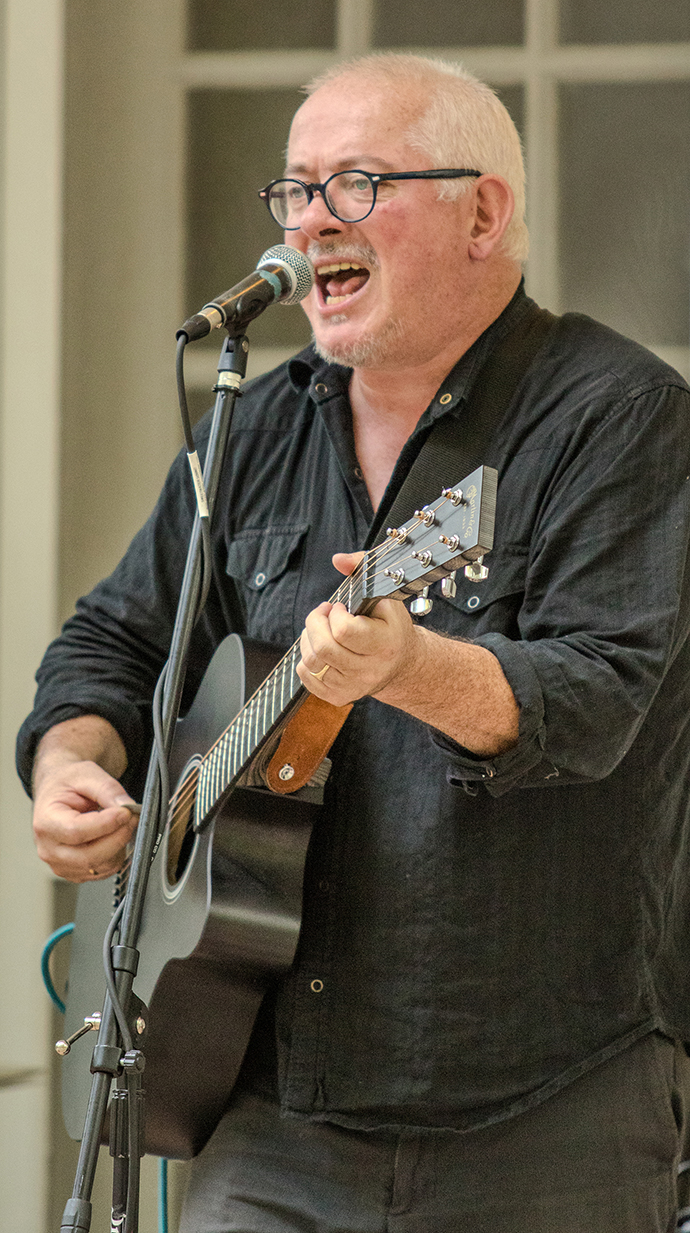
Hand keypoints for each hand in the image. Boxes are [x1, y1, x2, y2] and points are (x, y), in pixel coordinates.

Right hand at [33, 760, 138, 882]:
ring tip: (121, 824)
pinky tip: (113, 836)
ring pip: (100, 866)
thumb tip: (127, 806)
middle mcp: (49, 849)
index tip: (126, 812)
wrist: (57, 794)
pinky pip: (103, 871)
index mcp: (46, 822)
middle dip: (118, 837)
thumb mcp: (86, 774)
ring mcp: (61, 864)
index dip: (106, 824)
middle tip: (132, 817)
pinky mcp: (75, 872)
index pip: (77, 832)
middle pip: (89, 856)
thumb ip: (107, 789)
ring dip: (119, 846)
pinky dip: (115, 855)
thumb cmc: (67, 784)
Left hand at [297, 551, 422, 706]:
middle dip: (315, 622)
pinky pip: (307, 677)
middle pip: (323, 648)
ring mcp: (353, 687)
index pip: (345, 632)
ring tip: (322, 629)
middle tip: (324, 613)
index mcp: (385, 645)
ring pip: (311, 662)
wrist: (402, 665)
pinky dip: (306, 658)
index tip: (340, 607)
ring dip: (309, 638)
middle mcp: (370, 670)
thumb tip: (338, 559)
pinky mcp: (339, 697)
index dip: (335, 614)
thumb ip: (363, 569)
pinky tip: (321, 647)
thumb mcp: (385, 595)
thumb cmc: (391, 626)